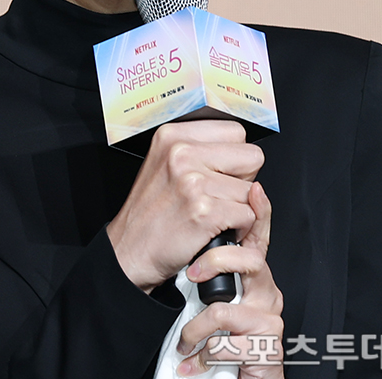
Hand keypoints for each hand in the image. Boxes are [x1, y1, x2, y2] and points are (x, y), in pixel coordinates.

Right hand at [106, 120, 263, 292]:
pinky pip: (248, 215)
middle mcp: (182, 153)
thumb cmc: (149, 211)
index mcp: (173, 135)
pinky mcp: (205, 212)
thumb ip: (199, 149)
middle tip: (217, 194)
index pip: (236, 131)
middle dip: (243, 179)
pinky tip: (216, 228)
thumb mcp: (165, 162)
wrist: (130, 250)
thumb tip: (239, 150)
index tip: (219, 171)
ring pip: (251, 191)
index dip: (234, 156)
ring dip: (239, 208)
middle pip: (251, 157)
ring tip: (212, 213)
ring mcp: (193, 182)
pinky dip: (239, 228)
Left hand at [176, 182, 283, 376]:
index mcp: (255, 275)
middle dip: (216, 262)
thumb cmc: (222, 337)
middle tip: (191, 273)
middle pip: (249, 260)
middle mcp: (266, 292)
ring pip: (227, 309)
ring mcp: (268, 318)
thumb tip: (193, 235)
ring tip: (186, 338)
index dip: (260, 212)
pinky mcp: (266, 347)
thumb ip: (211, 264)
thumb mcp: (213, 295)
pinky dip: (204, 354)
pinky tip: (193, 360)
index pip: (258, 237)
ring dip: (198, 327)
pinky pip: (227, 343)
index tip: (255, 190)